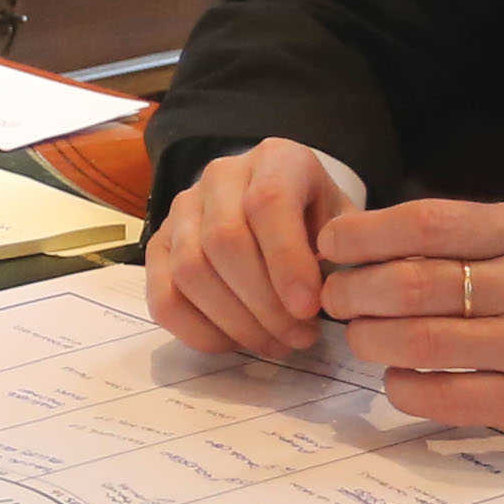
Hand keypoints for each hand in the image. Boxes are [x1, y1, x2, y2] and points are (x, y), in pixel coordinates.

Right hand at [145, 140, 356, 360]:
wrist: (278, 205)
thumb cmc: (316, 219)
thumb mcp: (343, 223)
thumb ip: (345, 252)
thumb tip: (333, 297)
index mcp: (275, 159)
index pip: (268, 203)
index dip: (286, 260)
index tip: (309, 309)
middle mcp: (220, 176)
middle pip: (224, 241)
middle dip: (264, 304)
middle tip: (300, 338)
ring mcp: (182, 209)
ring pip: (191, 271)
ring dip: (235, 322)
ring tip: (275, 343)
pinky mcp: (158, 246)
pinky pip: (164, 297)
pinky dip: (198, 331)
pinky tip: (235, 343)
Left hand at [314, 195, 503, 452]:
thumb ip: (485, 235)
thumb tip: (388, 237)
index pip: (426, 223)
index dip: (363, 234)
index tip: (330, 243)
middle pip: (410, 282)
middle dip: (352, 290)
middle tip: (333, 298)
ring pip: (418, 340)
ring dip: (369, 338)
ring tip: (359, 336)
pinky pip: (444, 396)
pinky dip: (403, 386)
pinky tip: (398, 378)